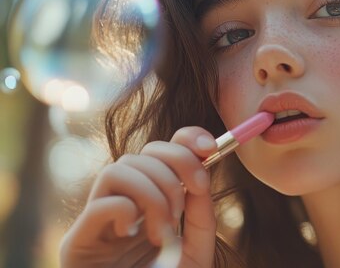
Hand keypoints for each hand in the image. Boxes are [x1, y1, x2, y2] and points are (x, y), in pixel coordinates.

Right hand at [60, 127, 218, 267]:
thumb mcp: (195, 251)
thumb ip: (201, 215)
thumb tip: (204, 171)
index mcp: (152, 202)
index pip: (163, 151)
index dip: (186, 140)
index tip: (210, 148)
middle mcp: (125, 203)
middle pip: (144, 152)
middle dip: (176, 167)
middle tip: (189, 200)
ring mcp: (100, 220)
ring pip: (120, 168)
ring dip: (154, 194)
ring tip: (162, 231)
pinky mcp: (78, 241)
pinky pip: (102, 205)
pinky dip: (126, 213)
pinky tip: (133, 236)